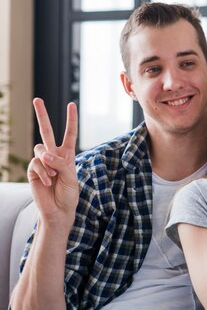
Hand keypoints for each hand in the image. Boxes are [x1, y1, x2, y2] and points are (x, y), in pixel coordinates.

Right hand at [27, 98, 78, 220]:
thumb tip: (44, 153)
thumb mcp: (71, 177)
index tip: (71, 104)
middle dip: (42, 115)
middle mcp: (53, 155)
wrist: (58, 210)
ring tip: (55, 177)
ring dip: (49, 164)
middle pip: (46, 131)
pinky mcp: (32, 170)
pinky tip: (48, 182)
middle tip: (37, 99)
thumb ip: (60, 163)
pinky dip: (44, 172)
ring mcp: (41, 162)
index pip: (69, 134)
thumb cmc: (68, 194)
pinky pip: (36, 163)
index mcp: (67, 155)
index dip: (71, 120)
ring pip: (40, 149)